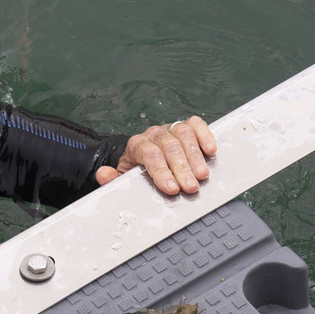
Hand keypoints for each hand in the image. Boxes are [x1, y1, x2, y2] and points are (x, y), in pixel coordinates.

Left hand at [95, 115, 216, 195]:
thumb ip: (113, 179)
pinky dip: (204, 135)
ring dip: (195, 156)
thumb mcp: (123, 178)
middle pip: (169, 146)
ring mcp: (170, 128)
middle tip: (191, 187)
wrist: (142, 157)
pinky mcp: (185, 127)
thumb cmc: (137, 170)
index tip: (172, 188)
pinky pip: (195, 125)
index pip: (149, 154)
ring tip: (203, 175)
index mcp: (136, 145)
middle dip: (182, 168)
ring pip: (183, 135)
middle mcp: (154, 134)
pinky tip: (211, 150)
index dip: (161, 171)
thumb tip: (103, 174)